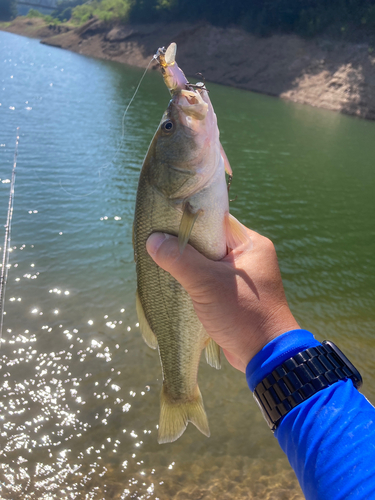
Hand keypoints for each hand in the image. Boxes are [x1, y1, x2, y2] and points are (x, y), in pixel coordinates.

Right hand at [146, 227, 299, 371]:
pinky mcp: (234, 294)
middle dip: (185, 244)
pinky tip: (174, 281)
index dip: (188, 220)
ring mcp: (242, 277)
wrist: (265, 355)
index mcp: (251, 244)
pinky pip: (210, 279)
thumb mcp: (207, 283)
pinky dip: (194, 280)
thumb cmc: (242, 313)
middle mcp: (249, 256)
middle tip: (157, 242)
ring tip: (161, 260)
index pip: (215, 221)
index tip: (163, 222)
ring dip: (188, 265)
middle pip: (209, 241)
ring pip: (207, 262)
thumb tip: (152, 240)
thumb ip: (180, 259)